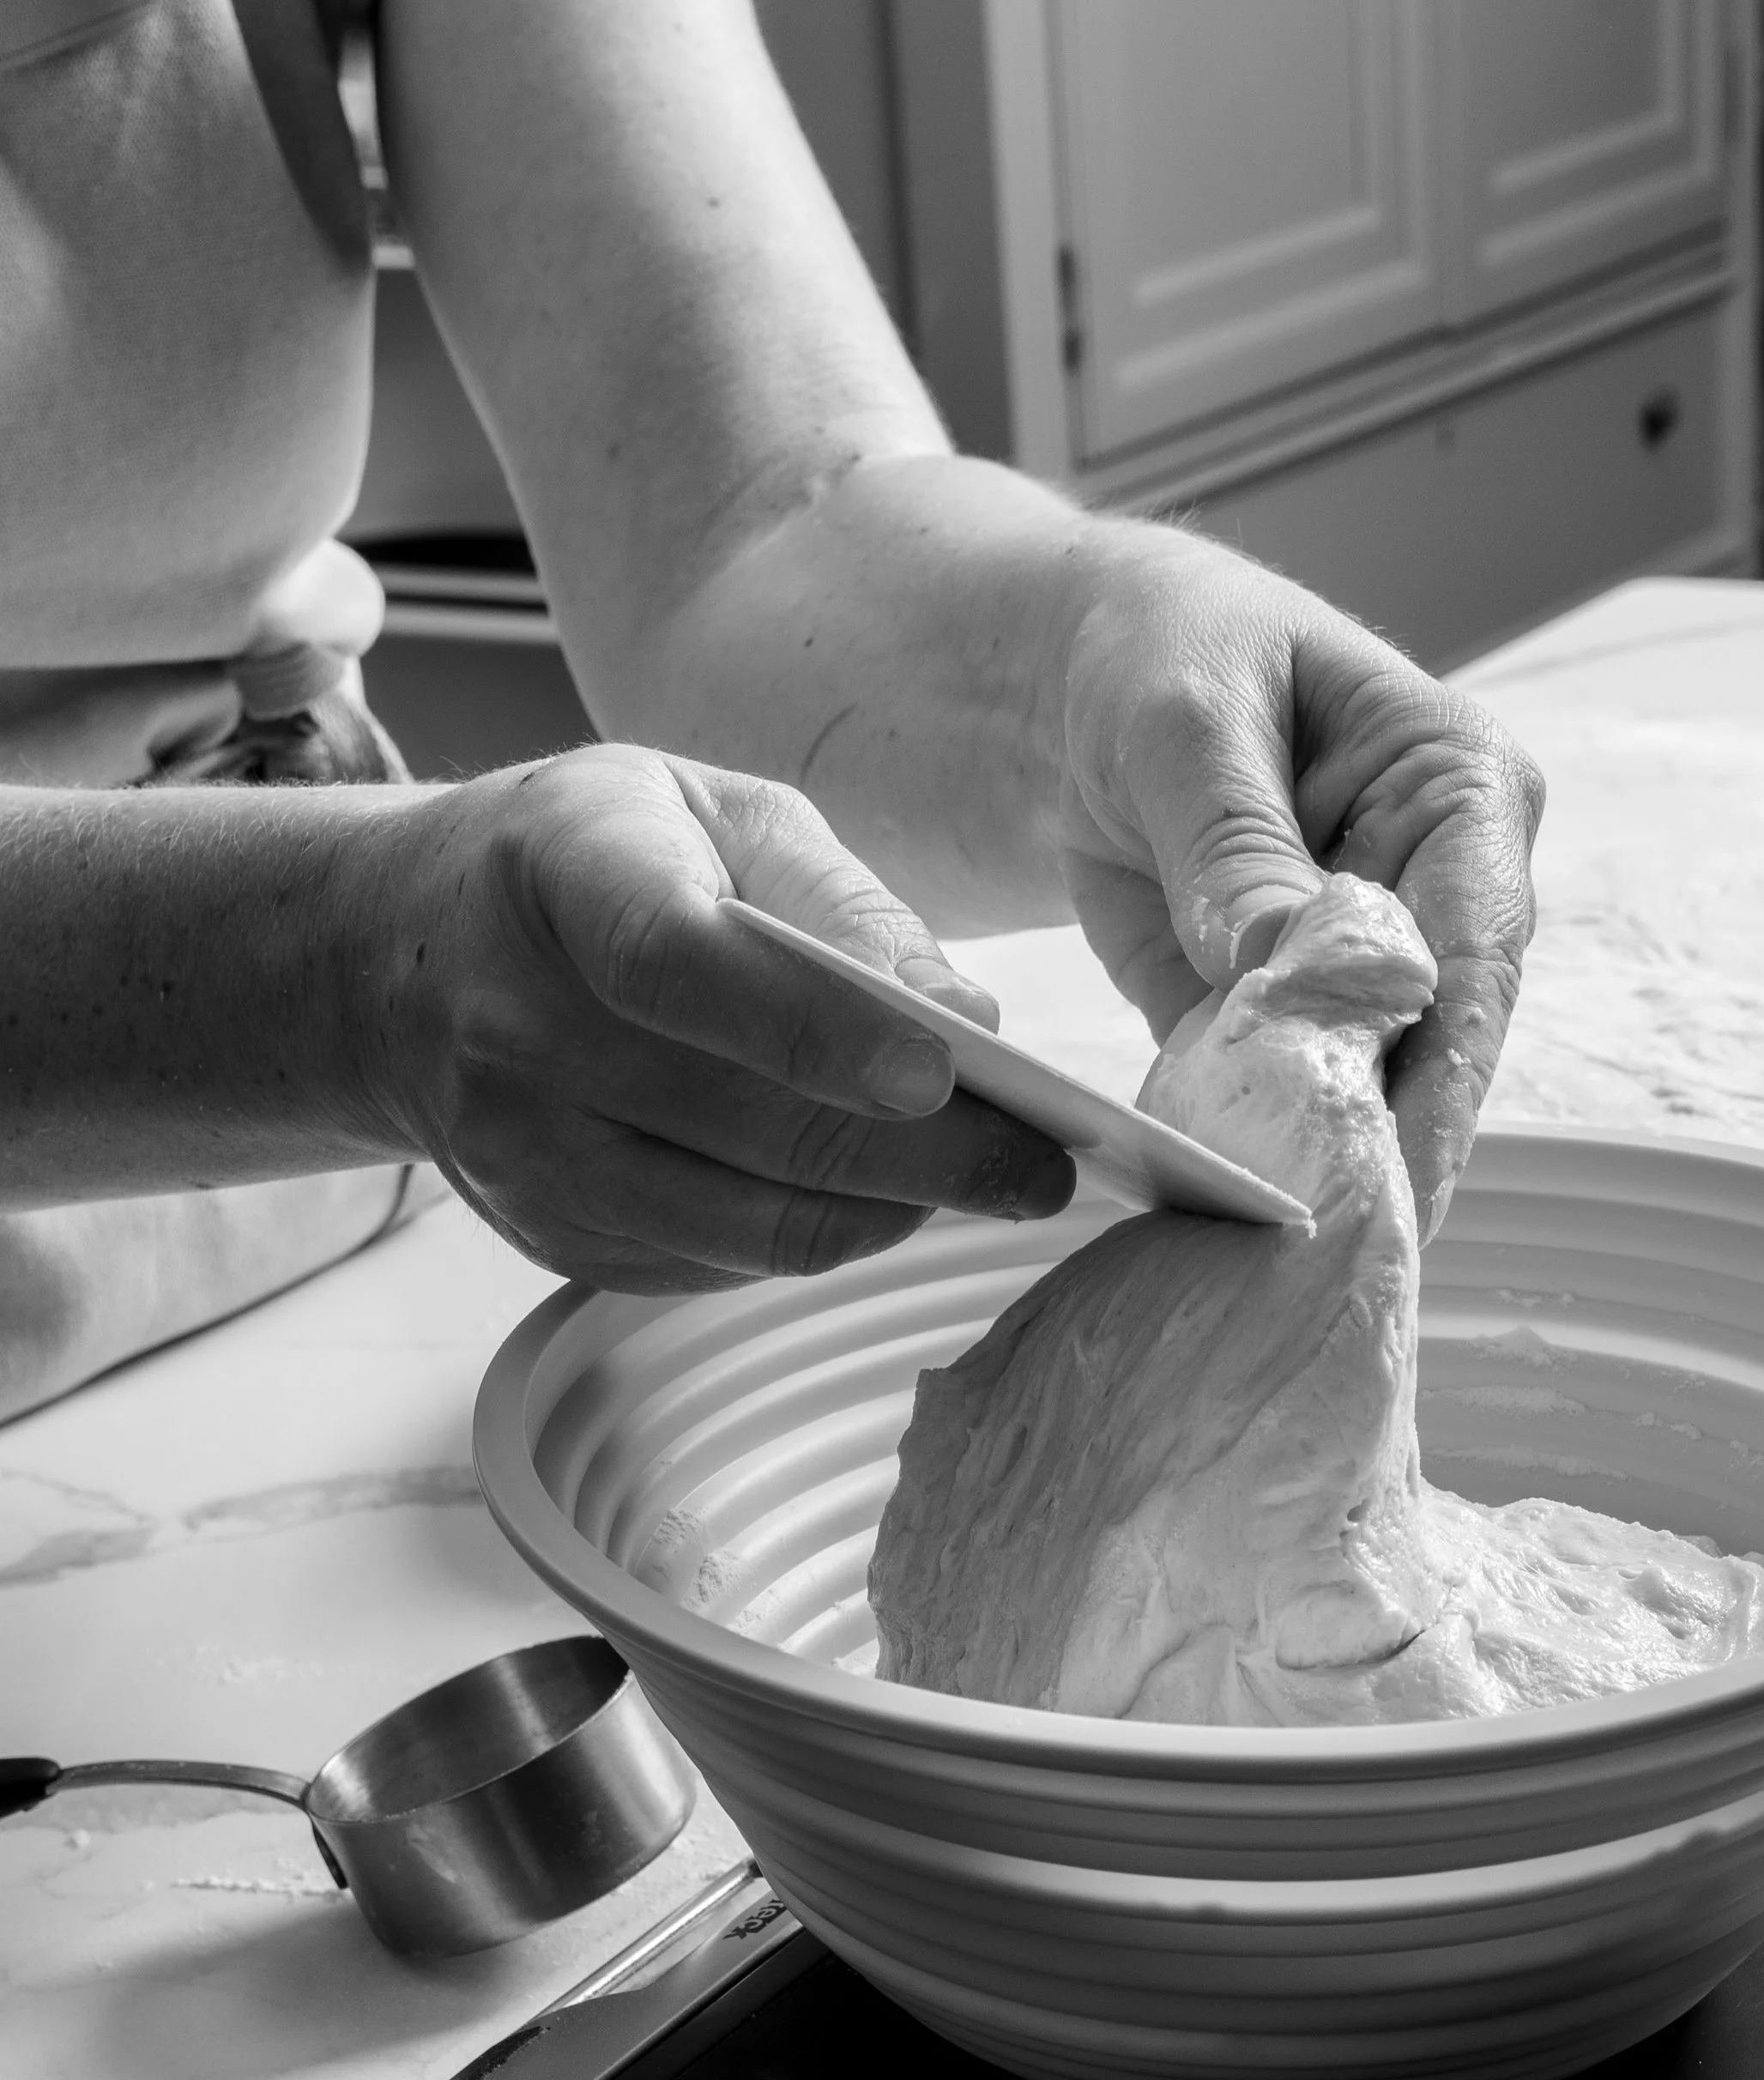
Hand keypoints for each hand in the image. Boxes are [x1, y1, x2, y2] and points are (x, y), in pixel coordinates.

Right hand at [357, 747, 1072, 1289]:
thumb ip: (841, 904)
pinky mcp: (551, 1238)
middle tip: (1042, 1164)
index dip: (820, 1030)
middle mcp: (516, 1028)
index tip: (946, 1071)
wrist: (405, 957)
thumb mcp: (711, 816)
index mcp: (560, 877)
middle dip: (929, 1156)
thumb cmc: (595, 863)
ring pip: (751, 1222)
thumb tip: (965, 1016)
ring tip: (985, 1184)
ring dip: (893, 1213)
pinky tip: (880, 1196)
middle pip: (751, 1123)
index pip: (683, 967)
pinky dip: (822, 1236)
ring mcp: (523, 1153)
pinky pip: (721, 1263)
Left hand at [1054, 536, 1543, 1236]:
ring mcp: (1362, 965)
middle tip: (1344, 1254)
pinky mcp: (1277, 1019)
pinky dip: (1244, 1157)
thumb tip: (1280, 964)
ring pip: (1365, 1089)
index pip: (1474, 945)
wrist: (1053, 674)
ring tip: (1282, 1267)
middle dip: (1391, 1146)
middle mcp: (1435, 888)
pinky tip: (1211, 1220)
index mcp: (1460, 787)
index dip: (1445, 1067)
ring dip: (1321, 1168)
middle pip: (1438, 1042)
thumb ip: (1232, 842)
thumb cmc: (1150, 649)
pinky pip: (1275, 1105)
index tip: (1405, 1170)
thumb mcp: (1182, 723)